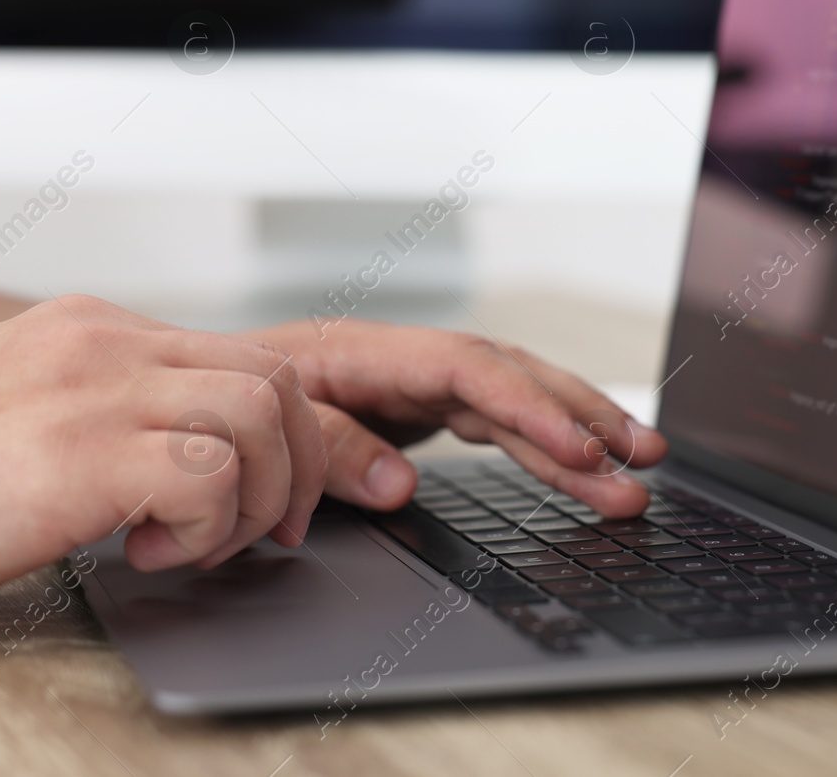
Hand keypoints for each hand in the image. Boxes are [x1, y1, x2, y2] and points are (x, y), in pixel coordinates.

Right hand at [0, 295, 324, 626]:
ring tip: (199, 545)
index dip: (291, 430)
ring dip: (258, 500)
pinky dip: (210, 529)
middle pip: (275, 378)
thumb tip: (180, 454)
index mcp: (91, 329)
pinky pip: (213, 476)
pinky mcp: (83, 454)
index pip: (241, 354)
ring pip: (261, 416)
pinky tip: (152, 555)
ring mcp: (95, 390)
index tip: (291, 488)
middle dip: (300, 464)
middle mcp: (104, 342)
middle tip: (274, 528)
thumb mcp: (19, 408)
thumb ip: (100, 408)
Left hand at [249, 319, 667, 517]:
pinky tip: (582, 469)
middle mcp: (402, 362)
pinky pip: (495, 426)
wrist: (193, 397)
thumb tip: (400, 483)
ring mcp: (415, 386)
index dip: (528, 407)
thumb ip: (328, 448)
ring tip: (638, 476)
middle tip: (644, 459)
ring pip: (514, 404)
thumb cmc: (219, 404)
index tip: (581, 450)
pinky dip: (540, 448)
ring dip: (576, 437)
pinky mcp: (419, 412)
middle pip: (510, 378)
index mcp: (364, 352)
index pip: (467, 370)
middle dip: (580, 416)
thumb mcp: (262, 424)